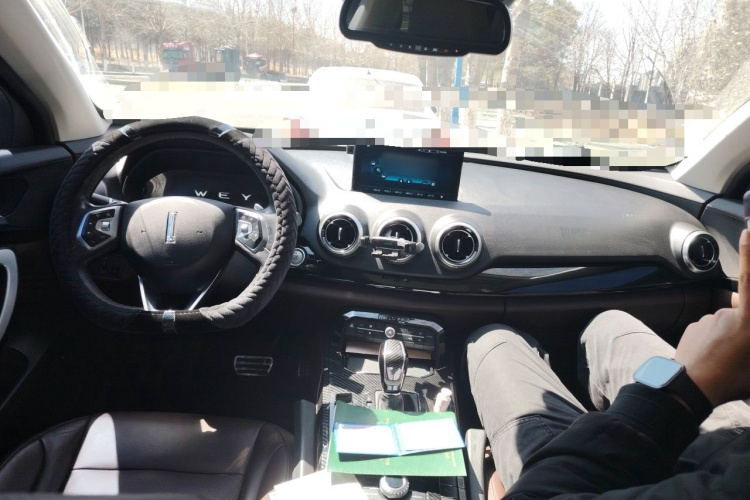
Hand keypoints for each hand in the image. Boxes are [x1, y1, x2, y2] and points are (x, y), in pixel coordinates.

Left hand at [674, 230, 749, 406]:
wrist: (689, 389)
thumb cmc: (731, 380)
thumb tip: (745, 325)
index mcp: (748, 320)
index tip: (748, 231)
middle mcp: (728, 313)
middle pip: (744, 313)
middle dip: (746, 330)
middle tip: (742, 355)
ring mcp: (708, 319)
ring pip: (727, 323)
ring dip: (730, 337)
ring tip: (728, 362)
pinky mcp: (693, 326)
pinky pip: (709, 329)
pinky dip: (714, 340)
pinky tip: (714, 359)